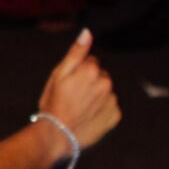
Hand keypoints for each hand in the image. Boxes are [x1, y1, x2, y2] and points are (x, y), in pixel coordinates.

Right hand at [36, 28, 118, 152]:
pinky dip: (101, 110)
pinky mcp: (115, 116)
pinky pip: (110, 107)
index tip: (69, 84)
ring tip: (80, 108)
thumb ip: (76, 53)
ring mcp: (112, 101)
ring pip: (105, 91)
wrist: (57, 136)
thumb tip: (87, 32)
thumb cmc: (53, 104)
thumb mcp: (58, 74)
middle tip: (73, 97)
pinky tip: (88, 117)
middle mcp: (107, 83)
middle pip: (100, 75)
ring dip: (96, 96)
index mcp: (92, 70)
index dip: (78, 71)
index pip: (90, 61)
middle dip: (89, 82)